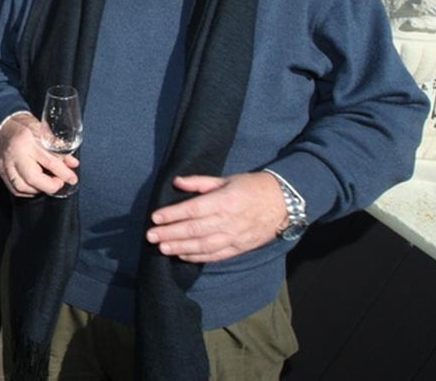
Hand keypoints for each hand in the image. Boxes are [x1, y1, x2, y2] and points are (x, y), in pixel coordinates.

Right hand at [0, 112, 78, 197]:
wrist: (4, 126)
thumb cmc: (26, 128)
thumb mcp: (45, 133)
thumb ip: (59, 150)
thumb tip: (73, 164)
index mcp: (27, 140)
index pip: (49, 161)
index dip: (63, 173)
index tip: (72, 179)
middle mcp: (15, 153)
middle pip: (32, 177)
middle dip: (49, 186)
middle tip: (59, 183)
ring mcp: (5, 163)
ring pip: (21, 186)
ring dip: (38, 189)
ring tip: (47, 184)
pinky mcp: (1, 170)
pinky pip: (13, 189)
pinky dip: (27, 191)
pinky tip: (35, 187)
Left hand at [145, 172, 288, 262]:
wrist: (284, 203)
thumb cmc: (252, 187)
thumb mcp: (226, 179)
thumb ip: (200, 182)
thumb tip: (177, 182)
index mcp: (224, 200)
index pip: (193, 209)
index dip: (173, 214)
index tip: (155, 218)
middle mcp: (229, 220)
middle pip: (194, 229)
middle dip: (170, 233)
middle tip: (151, 236)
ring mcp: (235, 236)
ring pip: (203, 245)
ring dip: (181, 248)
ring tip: (162, 248)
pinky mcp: (240, 248)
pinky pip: (216, 255)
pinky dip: (198, 257)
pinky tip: (182, 256)